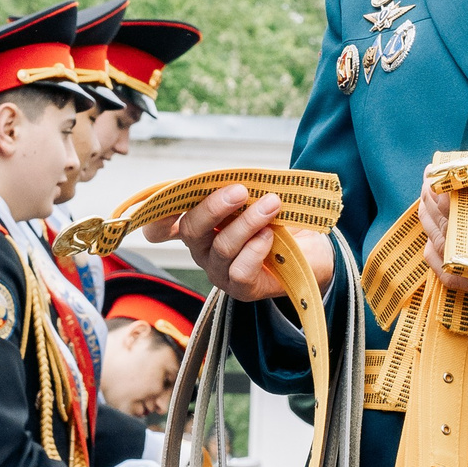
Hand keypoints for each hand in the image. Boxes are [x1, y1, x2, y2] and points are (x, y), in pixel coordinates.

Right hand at [142, 183, 331, 304]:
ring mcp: (219, 271)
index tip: (171, 197)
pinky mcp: (241, 289)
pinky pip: (240, 270)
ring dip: (247, 222)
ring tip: (271, 205)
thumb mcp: (256, 199)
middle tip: (240, 190)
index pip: (162, 225)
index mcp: (200, 224)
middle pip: (190, 229)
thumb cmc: (277, 220)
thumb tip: (236, 178)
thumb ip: (239, 189)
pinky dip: (256, 249)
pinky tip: (271, 236)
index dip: (156, 214)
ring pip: (221, 247)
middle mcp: (202, 249)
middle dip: (214, 207)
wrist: (311, 251)